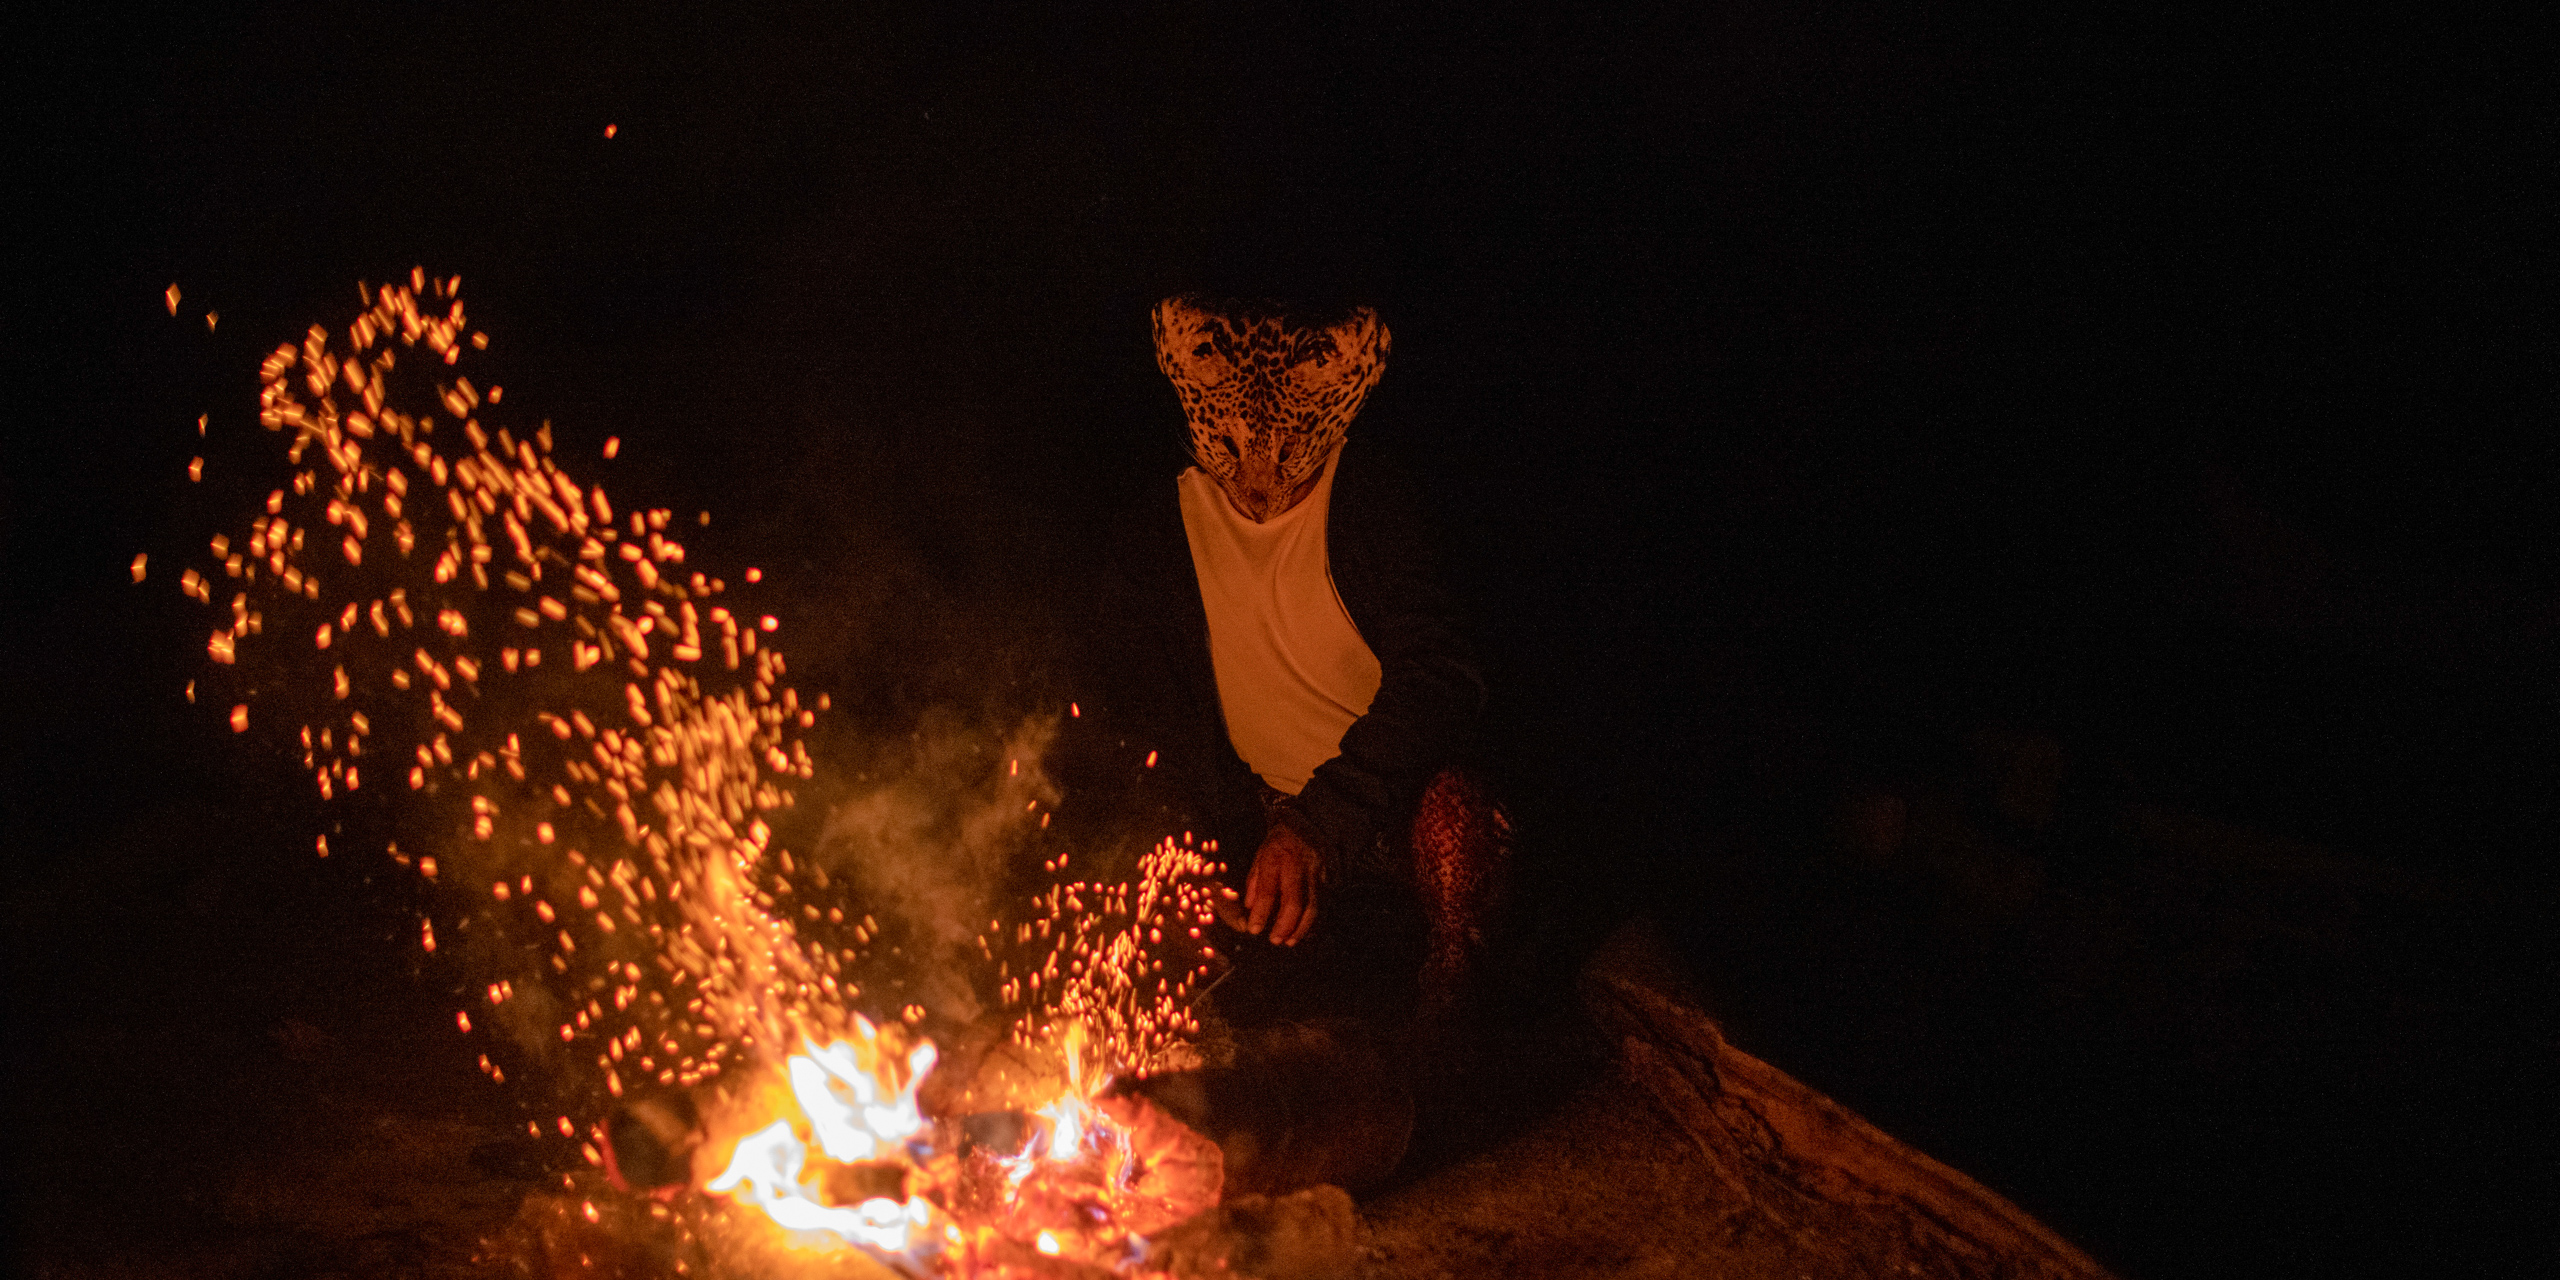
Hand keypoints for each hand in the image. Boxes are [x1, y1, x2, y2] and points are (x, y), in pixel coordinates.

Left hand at [1240, 821, 1324, 945]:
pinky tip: (1306, 932)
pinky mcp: (1329, 877)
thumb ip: (1254, 882)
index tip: (1254, 929)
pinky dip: (1314, 921)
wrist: (1305, 823)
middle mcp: (1298, 864)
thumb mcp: (1260, 856)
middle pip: (1294, 900)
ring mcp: (1317, 872)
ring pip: (1313, 905)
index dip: (1261, 911)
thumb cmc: (1278, 844)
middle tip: (1275, 940)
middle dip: (1284, 924)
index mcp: (1276, 856)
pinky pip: (1323, 904)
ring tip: (1290, 941)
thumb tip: (1250, 909)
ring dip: (1301, 927)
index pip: (1268, 888)